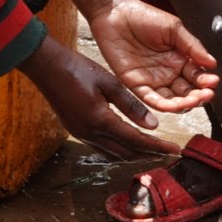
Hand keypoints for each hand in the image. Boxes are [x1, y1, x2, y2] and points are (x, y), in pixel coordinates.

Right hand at [16, 37, 181, 159]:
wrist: (46, 67)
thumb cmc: (76, 68)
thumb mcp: (108, 81)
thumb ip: (131, 105)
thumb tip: (153, 124)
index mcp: (100, 120)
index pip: (136, 140)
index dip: (158, 147)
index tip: (175, 150)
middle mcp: (90, 133)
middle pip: (126, 153)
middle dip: (149, 155)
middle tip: (168, 153)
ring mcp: (81, 134)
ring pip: (113, 154)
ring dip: (134, 154)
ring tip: (152, 150)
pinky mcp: (76, 131)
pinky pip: (102, 148)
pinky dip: (119, 149)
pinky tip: (128, 142)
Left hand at [69, 0, 217, 114]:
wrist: (116, 12)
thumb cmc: (144, 16)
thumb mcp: (174, 28)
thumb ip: (192, 46)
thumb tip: (212, 63)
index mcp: (179, 59)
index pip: (196, 77)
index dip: (205, 81)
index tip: (213, 81)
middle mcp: (167, 73)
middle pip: (186, 92)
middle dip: (198, 96)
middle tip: (207, 94)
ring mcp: (152, 80)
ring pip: (171, 100)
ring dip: (183, 104)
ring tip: (193, 101)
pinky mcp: (135, 84)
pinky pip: (150, 99)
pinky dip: (162, 105)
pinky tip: (174, 105)